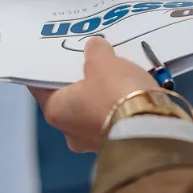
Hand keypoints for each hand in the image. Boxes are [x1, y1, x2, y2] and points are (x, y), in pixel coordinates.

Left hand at [34, 36, 155, 151]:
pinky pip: (114, 117)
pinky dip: (120, 103)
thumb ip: (95, 51)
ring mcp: (94, 142)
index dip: (47, 68)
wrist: (151, 131)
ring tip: (115, 69)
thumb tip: (95, 49)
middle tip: (90, 57)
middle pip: (70, 97)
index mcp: (56, 111)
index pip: (40, 86)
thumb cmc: (114, 94)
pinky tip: (129, 86)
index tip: (55, 53)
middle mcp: (70, 131)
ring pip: (94, 109)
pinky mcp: (119, 144)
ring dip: (103, 93)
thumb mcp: (102, 61)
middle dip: (81, 80)